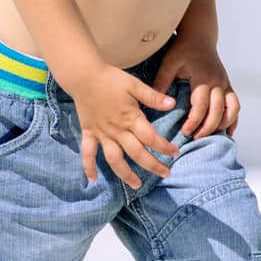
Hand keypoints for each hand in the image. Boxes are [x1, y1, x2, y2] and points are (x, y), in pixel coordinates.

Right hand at [72, 64, 180, 188]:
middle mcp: (117, 130)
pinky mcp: (89, 133)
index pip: (151, 138)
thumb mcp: (134, 85)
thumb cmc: (111, 79)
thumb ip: (153, 96)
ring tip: (136, 185)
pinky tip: (93, 180)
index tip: (176, 153)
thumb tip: (173, 104)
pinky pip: (88, 153)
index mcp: (130, 118)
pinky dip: (88, 167)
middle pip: (136, 153)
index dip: (164, 147)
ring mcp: (102, 134)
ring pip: (114, 159)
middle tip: (165, 174)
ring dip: (125, 174)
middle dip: (152, 165)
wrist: (84, 75)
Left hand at [149, 37, 239, 139]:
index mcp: (202, 78)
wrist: (200, 36)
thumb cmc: (182, 49)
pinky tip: (228, 132)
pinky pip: (235, 105)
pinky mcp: (228, 85)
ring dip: (222, 125)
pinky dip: (233, 119)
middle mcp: (217, 82)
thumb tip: (151, 102)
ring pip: (231, 109)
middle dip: (207, 128)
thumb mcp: (169, 62)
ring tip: (209, 135)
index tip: (185, 132)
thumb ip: (162, 80)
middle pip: (218, 111)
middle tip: (194, 138)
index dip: (194, 121)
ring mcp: (225, 84)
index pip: (201, 105)